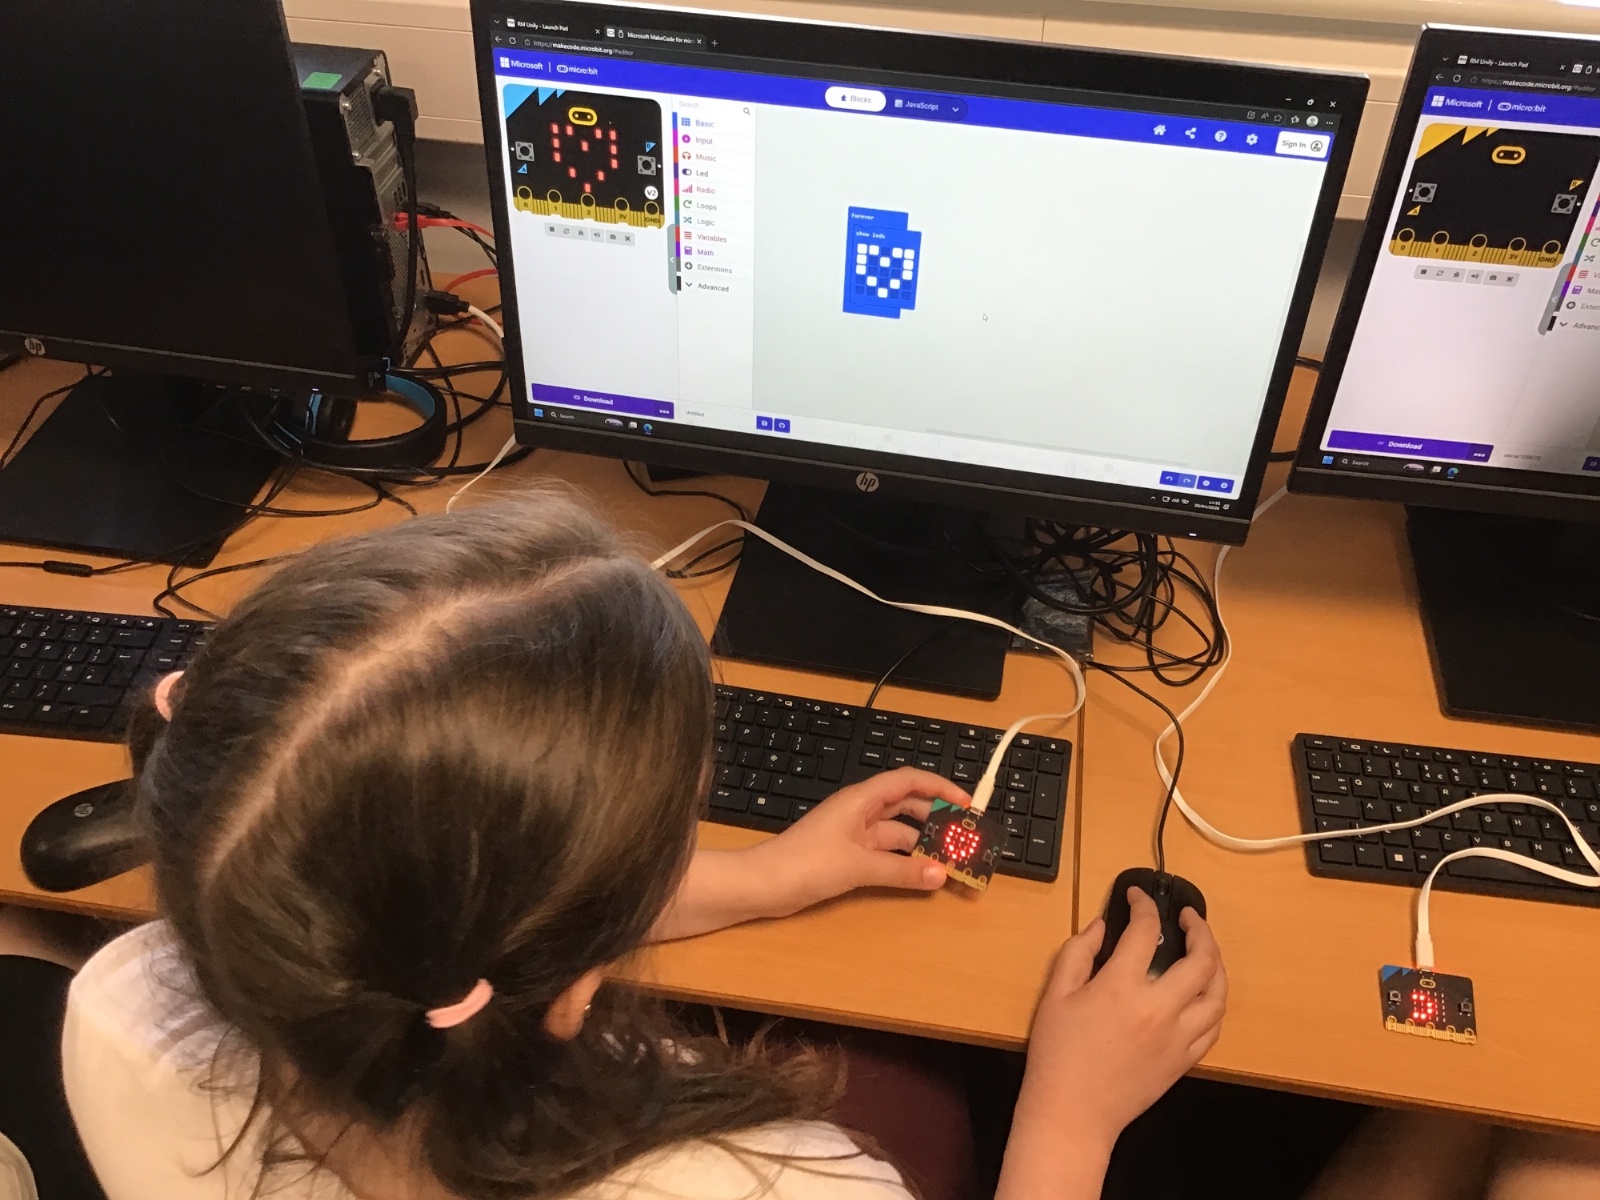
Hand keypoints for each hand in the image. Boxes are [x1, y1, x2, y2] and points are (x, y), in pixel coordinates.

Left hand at [755, 767, 971, 915]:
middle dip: (935, 816)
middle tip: (964, 834)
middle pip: (906, 806)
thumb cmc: (805, 864)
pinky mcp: (848, 856)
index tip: (965, 803)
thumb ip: (901, 872)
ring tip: (950, 858)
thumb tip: (940, 874)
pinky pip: (885, 853)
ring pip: (897, 832)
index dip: (938, 786)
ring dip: (922, 844)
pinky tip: (922, 874)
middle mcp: (860, 812)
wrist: (763, 885)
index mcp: (860, 800)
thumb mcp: (857, 866)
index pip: (907, 781)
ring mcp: (854, 834)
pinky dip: (904, 861)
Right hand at [997, 890, 1226, 1196]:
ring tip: (1206, 951)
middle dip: (1200, 928)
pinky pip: (1213, 1026)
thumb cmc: (1057, 1055)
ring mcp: (1177, 1037)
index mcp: (1121, 988)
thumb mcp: (1056, 995)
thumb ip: (1079, 952)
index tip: (1138, 896)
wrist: (1073, 1113)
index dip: (1144, 905)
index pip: (1145, 931)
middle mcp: (1158, 1009)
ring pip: (1217, 994)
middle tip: (1189, 917)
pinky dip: (1214, 1002)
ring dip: (1216, 965)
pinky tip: (1203, 993)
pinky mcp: (1184, 1060)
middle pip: (1201, 960)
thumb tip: (1103, 926)